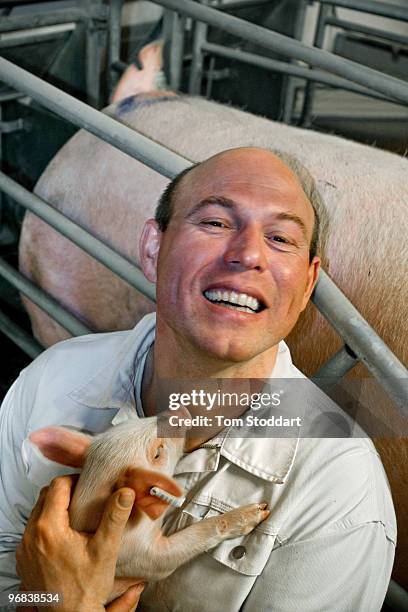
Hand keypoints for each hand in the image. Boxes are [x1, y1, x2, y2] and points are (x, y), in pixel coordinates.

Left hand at [16, 476, 143, 611]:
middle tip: (84, 497)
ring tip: (76, 515)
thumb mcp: (105, 550)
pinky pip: (31, 531)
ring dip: (54, 508)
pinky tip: (64, 535)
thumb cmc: (87, 588)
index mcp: (49, 529)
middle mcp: (31, 537)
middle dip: (64, 492)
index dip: (74, 481)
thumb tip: (126, 492)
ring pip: (36, 513)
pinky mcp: (23, 560)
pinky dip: (46, 526)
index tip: (88, 486)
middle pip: (44, 497)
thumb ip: (114, 517)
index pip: (57, 486)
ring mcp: (24, 549)